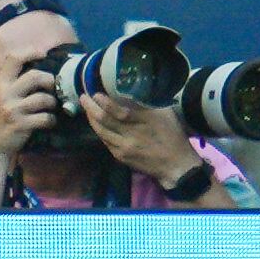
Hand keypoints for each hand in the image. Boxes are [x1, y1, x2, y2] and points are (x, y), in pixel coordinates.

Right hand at [0, 61, 58, 159]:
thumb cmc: (0, 117)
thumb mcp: (0, 96)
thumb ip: (14, 83)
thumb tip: (38, 68)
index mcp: (0, 84)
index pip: (14, 59)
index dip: (31, 52)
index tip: (43, 54)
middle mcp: (5, 94)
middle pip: (36, 76)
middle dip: (50, 81)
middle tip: (52, 87)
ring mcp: (12, 109)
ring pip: (44, 98)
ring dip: (53, 103)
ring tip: (50, 108)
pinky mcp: (21, 124)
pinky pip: (46, 118)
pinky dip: (51, 120)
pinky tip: (48, 122)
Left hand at [83, 95, 201, 187]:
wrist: (175, 164)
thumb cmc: (173, 136)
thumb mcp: (167, 115)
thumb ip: (148, 106)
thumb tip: (130, 94)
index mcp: (145, 122)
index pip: (120, 112)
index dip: (105, 103)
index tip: (96, 94)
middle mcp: (131, 135)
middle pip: (105, 120)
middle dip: (91, 107)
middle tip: (83, 97)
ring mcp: (123, 147)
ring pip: (101, 131)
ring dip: (91, 119)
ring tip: (86, 109)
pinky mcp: (120, 156)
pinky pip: (105, 141)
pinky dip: (99, 130)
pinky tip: (96, 124)